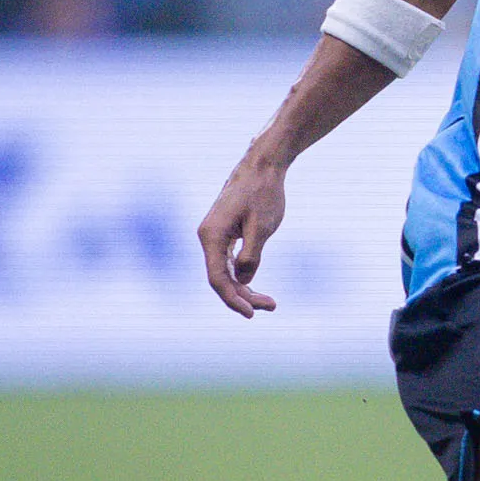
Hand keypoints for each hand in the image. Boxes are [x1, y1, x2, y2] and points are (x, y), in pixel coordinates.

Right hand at [198, 153, 287, 314]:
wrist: (263, 166)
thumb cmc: (263, 193)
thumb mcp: (261, 227)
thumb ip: (251, 255)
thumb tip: (244, 280)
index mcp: (212, 236)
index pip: (218, 278)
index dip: (233, 299)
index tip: (251, 314)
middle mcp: (208, 236)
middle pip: (221, 278)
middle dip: (243, 296)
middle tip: (271, 306)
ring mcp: (215, 235)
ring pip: (226, 271)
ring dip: (244, 288)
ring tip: (270, 302)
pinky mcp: (225, 233)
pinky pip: (229, 261)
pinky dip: (242, 274)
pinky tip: (254, 284)